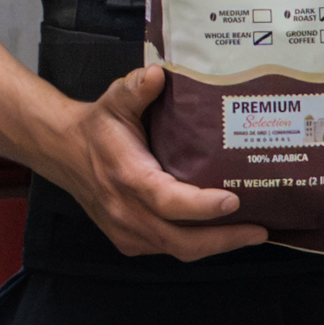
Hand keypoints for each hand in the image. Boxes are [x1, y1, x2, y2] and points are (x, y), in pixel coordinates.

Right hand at [50, 65, 265, 261]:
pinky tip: (220, 234)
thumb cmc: (96, 129)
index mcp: (127, 176)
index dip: (201, 205)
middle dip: (223, 239)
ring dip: (215, 245)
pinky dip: (196, 245)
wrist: (64, 153)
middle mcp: (126, 211)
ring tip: (250, 233)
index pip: (167, 200)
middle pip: (180, 241)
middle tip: (259, 230)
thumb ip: (136, 88)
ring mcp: (126, 231)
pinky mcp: (128, 241)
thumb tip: (158, 74)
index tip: (233, 200)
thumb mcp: (114, 101)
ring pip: (177, 250)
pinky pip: (167, 250)